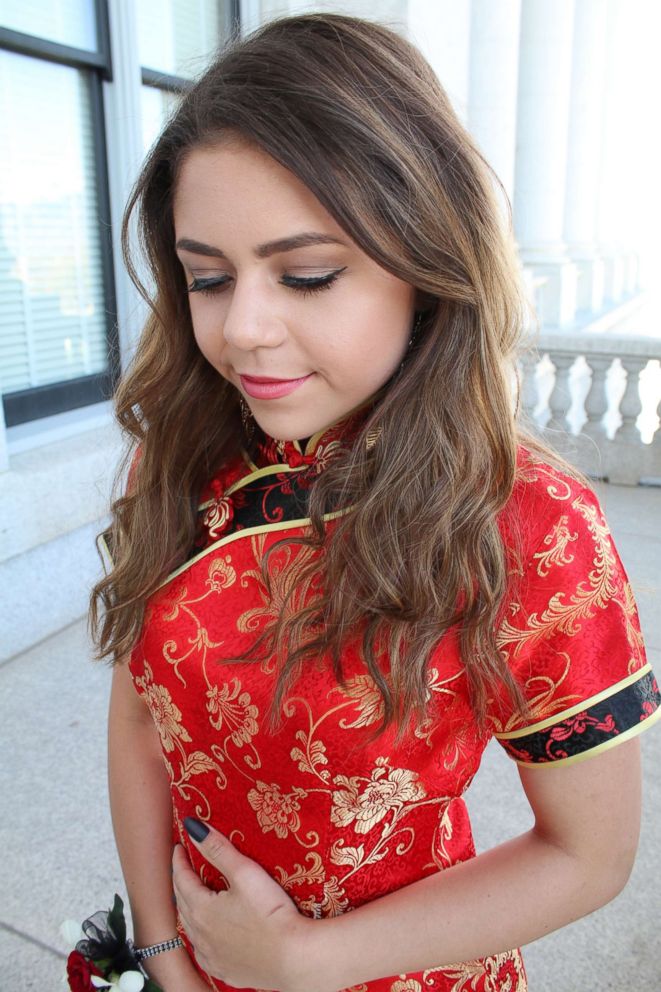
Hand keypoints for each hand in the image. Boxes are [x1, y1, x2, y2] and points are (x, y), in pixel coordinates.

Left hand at [172, 819, 315, 991]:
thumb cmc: (270, 914)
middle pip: (182, 903)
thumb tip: (193, 827)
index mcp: (201, 909)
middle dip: (181, 882)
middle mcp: (200, 935)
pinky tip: (205, 937)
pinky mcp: (225, 971)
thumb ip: (218, 849)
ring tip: (191, 897)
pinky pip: (202, 952)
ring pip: (190, 929)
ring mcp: (211, 956)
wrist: (293, 958)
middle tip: (184, 867)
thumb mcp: (245, 873)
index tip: (179, 848)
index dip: (180, 861)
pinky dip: (199, 938)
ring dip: (187, 910)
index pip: (182, 879)